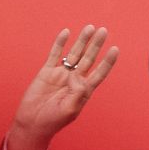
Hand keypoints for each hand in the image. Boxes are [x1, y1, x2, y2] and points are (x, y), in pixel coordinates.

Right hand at [8, 25, 118, 149]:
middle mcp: (74, 80)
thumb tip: (78, 75)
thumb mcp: (70, 109)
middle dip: (96, 45)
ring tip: (90, 27)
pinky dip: (60, 43)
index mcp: (83, 90)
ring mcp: (61, 74)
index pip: (99, 72)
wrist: (32, 122)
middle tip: (103, 31)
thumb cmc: (53, 120)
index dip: (107, 61)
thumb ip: (77, 92)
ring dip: (82, 41)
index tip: (115, 49)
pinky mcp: (47, 71)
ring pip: (74, 54)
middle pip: (88, 59)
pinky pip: (54, 54)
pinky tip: (66, 32)